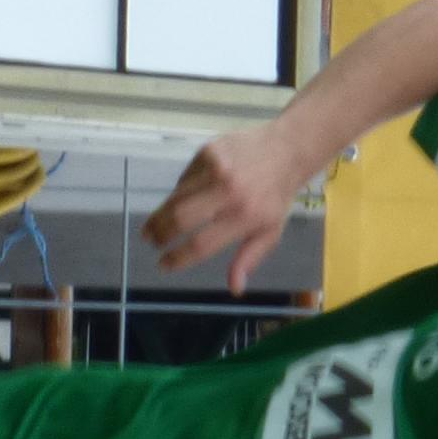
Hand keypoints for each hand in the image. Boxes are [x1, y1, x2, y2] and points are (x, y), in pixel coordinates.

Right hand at [142, 124, 304, 293]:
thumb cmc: (276, 196)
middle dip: (160, 234)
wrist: (286, 149)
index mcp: (246, 217)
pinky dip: (178, 193)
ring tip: (151, 228)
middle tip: (151, 242)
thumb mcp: (270, 231)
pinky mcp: (208, 152)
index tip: (163, 265)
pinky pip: (184, 178)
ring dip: (159, 216)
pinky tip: (177, 200)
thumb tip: (235, 288)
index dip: (178, 258)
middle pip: (181, 218)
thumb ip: (249, 258)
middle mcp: (229, 192)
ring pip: (176, 197)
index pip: (202, 244)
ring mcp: (217, 169)